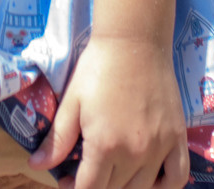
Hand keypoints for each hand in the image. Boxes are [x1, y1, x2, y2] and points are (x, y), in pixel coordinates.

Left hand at [34, 38, 188, 188]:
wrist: (134, 41)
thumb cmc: (98, 68)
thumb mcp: (72, 103)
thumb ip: (57, 140)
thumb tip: (36, 166)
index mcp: (104, 145)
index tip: (67, 179)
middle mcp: (134, 153)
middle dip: (95, 187)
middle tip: (84, 172)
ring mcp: (160, 147)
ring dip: (123, 187)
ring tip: (111, 173)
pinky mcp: (177, 137)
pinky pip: (177, 177)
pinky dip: (163, 186)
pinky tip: (148, 179)